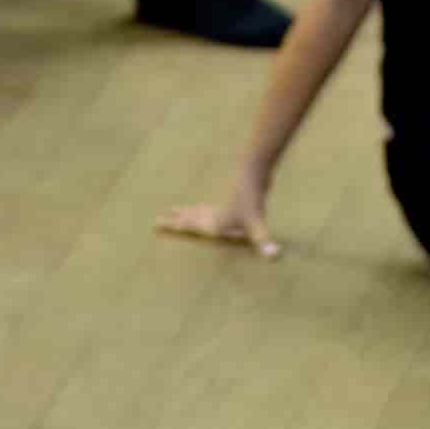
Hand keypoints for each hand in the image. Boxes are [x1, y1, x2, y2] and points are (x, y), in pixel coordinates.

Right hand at [158, 184, 281, 256]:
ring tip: (173, 210)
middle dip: (173, 221)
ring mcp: (220, 207)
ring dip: (185, 212)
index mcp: (213, 223)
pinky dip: (200, 209)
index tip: (155, 224)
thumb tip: (274, 256)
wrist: (253, 173)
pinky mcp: (228, 200)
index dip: (173, 226)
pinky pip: (208, 208)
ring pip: (197, 211)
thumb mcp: (258, 226)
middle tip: (156, 220)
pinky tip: (200, 208)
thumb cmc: (253, 201)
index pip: (189, 227)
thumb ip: (263, 241)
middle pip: (189, 219)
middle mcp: (213, 215)